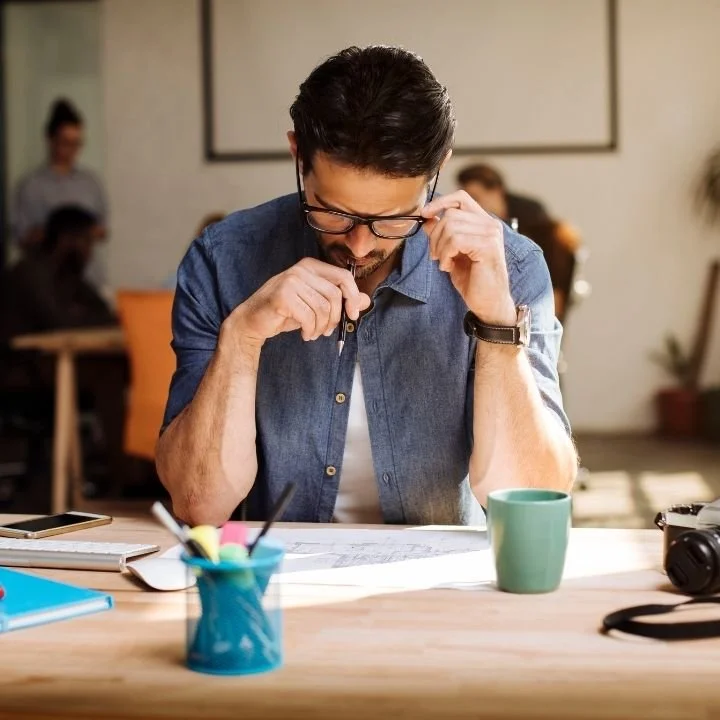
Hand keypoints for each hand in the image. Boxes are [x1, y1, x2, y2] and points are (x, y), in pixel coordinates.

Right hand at [228, 257, 370, 345]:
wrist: (252, 321)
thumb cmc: (285, 312)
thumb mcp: (315, 305)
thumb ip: (340, 300)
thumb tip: (366, 301)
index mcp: (311, 266)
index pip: (343, 276)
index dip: (353, 297)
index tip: (353, 315)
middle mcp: (301, 269)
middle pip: (335, 295)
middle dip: (335, 318)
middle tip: (326, 331)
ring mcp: (291, 280)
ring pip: (323, 309)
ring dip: (321, 327)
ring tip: (313, 333)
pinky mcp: (283, 296)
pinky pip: (309, 317)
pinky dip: (310, 330)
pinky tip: (304, 334)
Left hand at [421, 190, 515, 324]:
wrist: (488, 303)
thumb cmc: (472, 280)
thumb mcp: (452, 253)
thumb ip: (442, 234)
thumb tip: (427, 217)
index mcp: (484, 223)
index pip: (461, 198)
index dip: (440, 202)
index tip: (424, 214)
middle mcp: (490, 224)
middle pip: (450, 214)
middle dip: (435, 235)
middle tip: (435, 255)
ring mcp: (491, 234)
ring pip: (451, 227)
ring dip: (439, 247)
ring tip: (443, 262)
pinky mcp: (488, 246)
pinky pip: (455, 240)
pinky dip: (445, 254)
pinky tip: (448, 267)